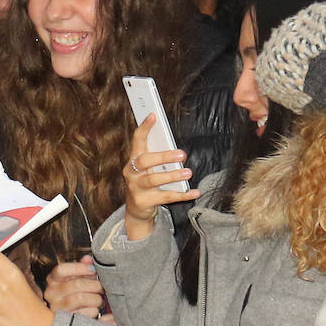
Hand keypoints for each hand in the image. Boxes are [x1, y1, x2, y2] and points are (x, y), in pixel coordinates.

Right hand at [44, 256, 104, 317]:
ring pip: (81, 298)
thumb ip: (81, 268)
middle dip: (95, 285)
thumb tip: (88, 259)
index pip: (61, 270)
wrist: (65, 318)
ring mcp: (57, 308)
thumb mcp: (74, 279)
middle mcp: (51, 293)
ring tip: (98, 299)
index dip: (79, 268)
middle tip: (102, 287)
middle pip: (76, 284)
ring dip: (96, 299)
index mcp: (52, 280)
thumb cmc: (72, 294)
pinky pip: (85, 313)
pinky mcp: (66, 321)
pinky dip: (93, 311)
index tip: (93, 269)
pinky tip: (93, 309)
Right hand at [123, 116, 198, 240]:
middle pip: (144, 161)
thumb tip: (177, 150)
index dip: (144, 128)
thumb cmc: (146, 184)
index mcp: (133, 160)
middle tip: (182, 155)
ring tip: (188, 173)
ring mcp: (136, 188)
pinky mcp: (143, 201)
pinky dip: (182, 195)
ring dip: (172, 176)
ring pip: (153, 180)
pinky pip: (165, 197)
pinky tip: (194, 192)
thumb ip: (159, 158)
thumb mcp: (149, 169)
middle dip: (163, 156)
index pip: (137, 141)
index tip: (153, 116)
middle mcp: (131, 172)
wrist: (137, 209)